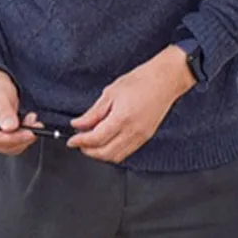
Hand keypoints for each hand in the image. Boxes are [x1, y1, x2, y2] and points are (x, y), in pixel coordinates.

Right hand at [0, 69, 39, 155]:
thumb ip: (3, 111)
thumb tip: (10, 128)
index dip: (13, 138)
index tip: (29, 133)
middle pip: (4, 145)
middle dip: (22, 136)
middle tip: (36, 124)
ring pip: (12, 146)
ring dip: (25, 135)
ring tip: (31, 119)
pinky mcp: (1, 138)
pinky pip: (16, 143)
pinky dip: (25, 135)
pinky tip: (29, 123)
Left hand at [67, 46, 195, 163]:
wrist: (165, 80)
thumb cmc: (141, 81)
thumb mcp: (110, 93)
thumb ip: (93, 113)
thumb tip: (78, 124)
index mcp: (122, 118)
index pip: (96, 139)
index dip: (80, 141)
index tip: (71, 140)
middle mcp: (132, 131)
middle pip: (105, 153)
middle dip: (88, 151)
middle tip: (79, 142)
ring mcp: (141, 136)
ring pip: (116, 156)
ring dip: (101, 154)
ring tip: (91, 143)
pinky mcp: (146, 137)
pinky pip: (126, 152)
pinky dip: (113, 151)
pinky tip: (107, 141)